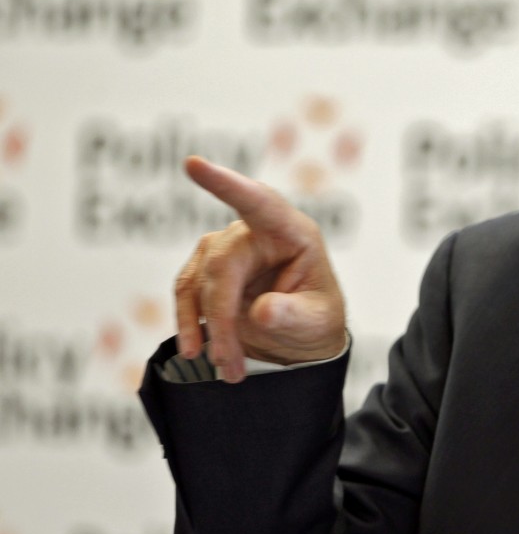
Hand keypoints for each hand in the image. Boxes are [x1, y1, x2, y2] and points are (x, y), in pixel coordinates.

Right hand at [174, 156, 346, 383]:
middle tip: (229, 362)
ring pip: (199, 282)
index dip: (227, 184)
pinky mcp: (205, 269)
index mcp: (292, 233)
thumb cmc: (316, 318)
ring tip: (226, 369)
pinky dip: (187, 323)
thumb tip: (264, 310)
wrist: (300, 337)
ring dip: (205, 327)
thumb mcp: (318, 322)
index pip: (259, 202)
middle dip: (222, 317)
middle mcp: (256, 233)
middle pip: (223, 266)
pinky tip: (196, 349)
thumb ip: (294, 315)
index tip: (193, 164)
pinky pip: (185, 292)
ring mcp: (226, 248)